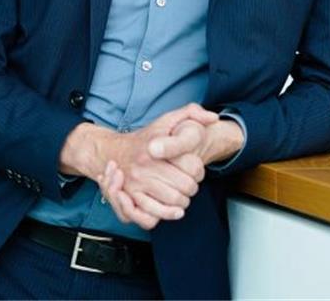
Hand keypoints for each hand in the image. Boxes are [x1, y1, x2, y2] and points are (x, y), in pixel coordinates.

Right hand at [102, 115, 244, 228]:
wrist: (117, 151)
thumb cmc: (148, 137)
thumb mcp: (169, 119)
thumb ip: (192, 113)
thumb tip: (213, 118)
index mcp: (156, 146)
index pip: (193, 167)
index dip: (200, 171)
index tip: (196, 169)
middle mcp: (144, 166)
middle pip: (185, 187)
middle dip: (193, 188)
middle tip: (189, 184)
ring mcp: (135, 183)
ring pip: (173, 202)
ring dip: (182, 202)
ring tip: (182, 196)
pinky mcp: (129, 198)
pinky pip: (151, 215)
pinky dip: (165, 215)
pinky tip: (172, 210)